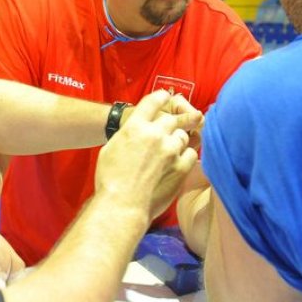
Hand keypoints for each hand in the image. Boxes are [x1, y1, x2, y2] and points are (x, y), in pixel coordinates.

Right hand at [96, 89, 199, 219]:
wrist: (122, 204)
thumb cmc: (110, 180)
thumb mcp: (111, 148)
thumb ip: (127, 135)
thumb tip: (135, 132)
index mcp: (134, 126)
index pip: (152, 102)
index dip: (161, 97)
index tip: (167, 96)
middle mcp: (154, 133)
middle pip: (173, 118)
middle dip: (180, 118)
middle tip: (188, 117)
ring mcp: (170, 149)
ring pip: (183, 136)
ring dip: (180, 140)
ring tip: (174, 149)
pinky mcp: (181, 166)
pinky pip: (191, 154)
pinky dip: (186, 155)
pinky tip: (180, 160)